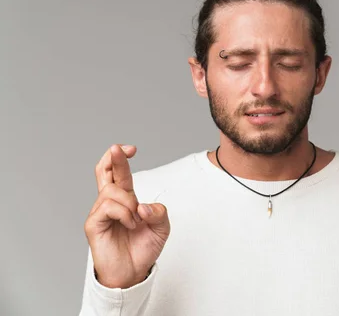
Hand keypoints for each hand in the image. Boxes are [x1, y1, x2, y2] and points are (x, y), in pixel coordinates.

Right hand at [84, 144, 170, 288]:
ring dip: (129, 203)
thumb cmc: (143, 248)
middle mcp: (110, 202)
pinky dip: (124, 213)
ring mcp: (100, 213)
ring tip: (135, 220)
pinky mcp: (93, 224)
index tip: (131, 149)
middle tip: (119, 149)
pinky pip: (108, 207)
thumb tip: (144, 206)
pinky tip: (130, 225)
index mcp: (125, 199)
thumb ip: (159, 212)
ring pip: (112, 191)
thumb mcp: (162, 227)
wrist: (134, 272)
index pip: (117, 172)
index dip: (120, 158)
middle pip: (104, 171)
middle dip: (112, 157)